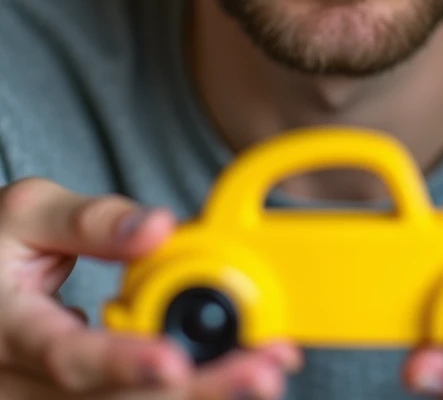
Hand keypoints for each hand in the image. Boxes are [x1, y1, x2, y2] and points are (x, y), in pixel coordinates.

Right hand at [0, 177, 301, 398]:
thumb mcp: (29, 212)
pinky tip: (233, 375)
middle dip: (197, 389)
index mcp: (10, 330)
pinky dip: (188, 393)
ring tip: (265, 371)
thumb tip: (158, 227)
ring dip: (204, 395)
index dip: (124, 363)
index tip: (175, 361)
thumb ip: (90, 220)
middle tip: (262, 370)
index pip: (68, 358)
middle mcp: (26, 384)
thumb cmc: (0, 245)